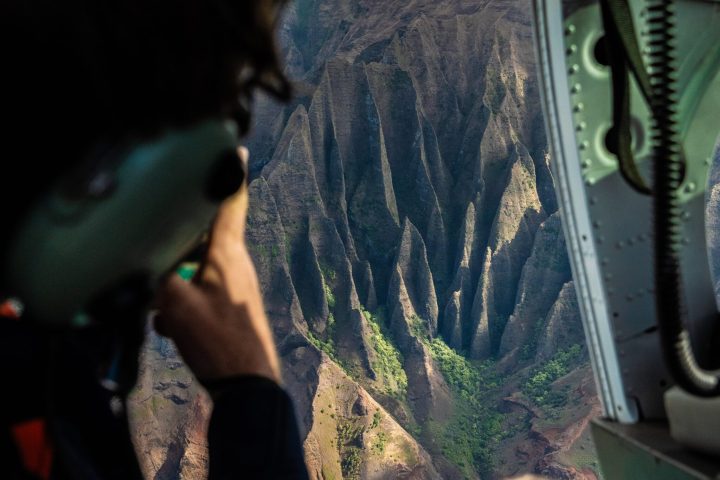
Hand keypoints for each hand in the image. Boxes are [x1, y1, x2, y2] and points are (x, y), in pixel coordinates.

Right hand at [154, 146, 280, 383]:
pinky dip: (181, 300)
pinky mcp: (230, 305)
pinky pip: (199, 289)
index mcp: (227, 253)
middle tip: (159, 237)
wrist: (249, 385)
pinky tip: (171, 324)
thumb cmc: (218, 342)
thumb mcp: (177, 306)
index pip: (230, 202)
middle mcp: (235, 262)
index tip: (236, 146)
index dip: (231, 173)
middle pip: (204, 233)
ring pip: (196, 265)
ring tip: (163, 305)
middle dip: (179, 235)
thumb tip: (138, 263)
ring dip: (174, 277)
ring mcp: (235, 284)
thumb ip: (154, 277)